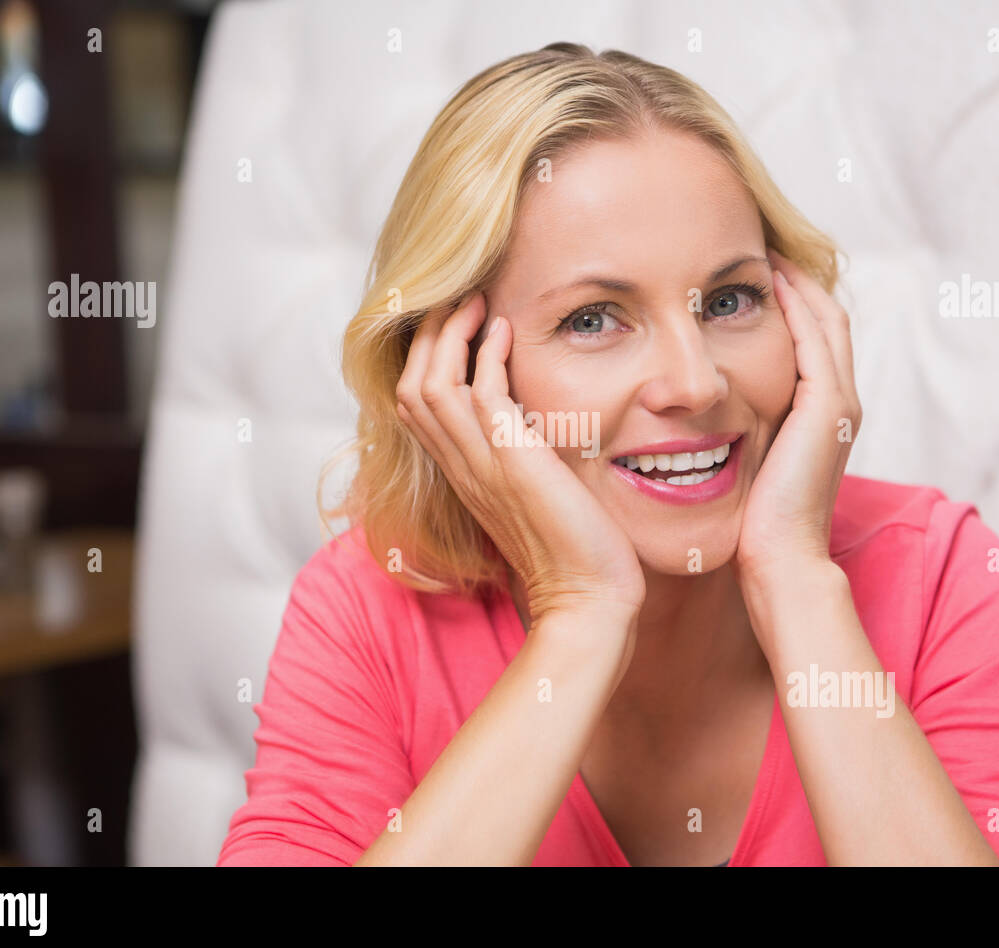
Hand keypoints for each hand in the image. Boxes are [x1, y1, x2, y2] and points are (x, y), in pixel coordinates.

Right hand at [395, 291, 645, 624]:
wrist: (587, 597)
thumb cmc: (573, 550)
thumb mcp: (536, 492)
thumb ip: (523, 456)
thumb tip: (534, 418)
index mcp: (463, 474)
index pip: (416, 405)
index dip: (426, 358)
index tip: (455, 324)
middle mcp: (461, 467)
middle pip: (411, 385)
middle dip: (427, 335)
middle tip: (456, 298)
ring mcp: (481, 465)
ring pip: (431, 384)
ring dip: (448, 334)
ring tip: (474, 300)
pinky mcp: (511, 462)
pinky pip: (479, 393)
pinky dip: (486, 353)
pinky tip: (505, 329)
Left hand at [733, 250, 861, 577]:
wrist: (779, 565)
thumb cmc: (750, 529)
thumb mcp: (741, 469)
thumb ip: (730, 436)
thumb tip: (682, 418)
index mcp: (818, 417)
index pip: (808, 341)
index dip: (784, 304)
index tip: (745, 275)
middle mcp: (837, 404)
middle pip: (823, 319)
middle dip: (793, 281)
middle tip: (757, 245)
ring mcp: (838, 404)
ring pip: (825, 319)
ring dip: (796, 281)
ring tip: (762, 248)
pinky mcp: (828, 407)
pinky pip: (815, 337)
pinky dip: (796, 304)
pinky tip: (767, 279)